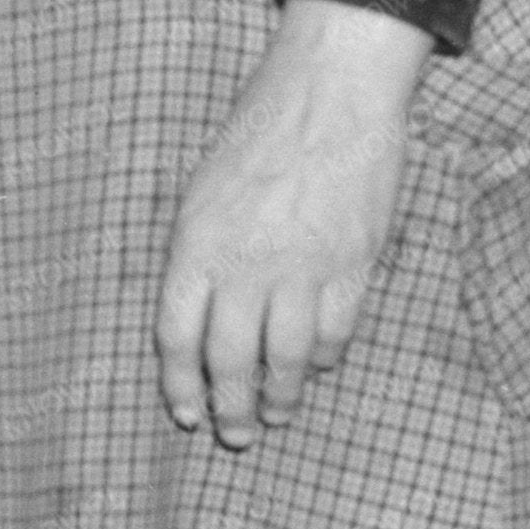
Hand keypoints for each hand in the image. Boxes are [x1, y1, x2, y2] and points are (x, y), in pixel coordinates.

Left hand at [157, 0, 436, 448]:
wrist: (331, 92)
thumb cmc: (260, 134)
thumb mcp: (203, 190)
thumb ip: (199, 257)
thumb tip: (199, 326)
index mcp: (197, 243)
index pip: (176, 337)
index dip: (179, 385)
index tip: (185, 413)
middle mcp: (246, 264)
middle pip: (231, 361)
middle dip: (230, 409)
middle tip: (234, 436)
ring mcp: (303, 268)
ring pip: (286, 360)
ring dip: (279, 397)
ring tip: (274, 415)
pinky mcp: (352, 265)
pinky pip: (334, 335)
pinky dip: (321, 360)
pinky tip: (312, 367)